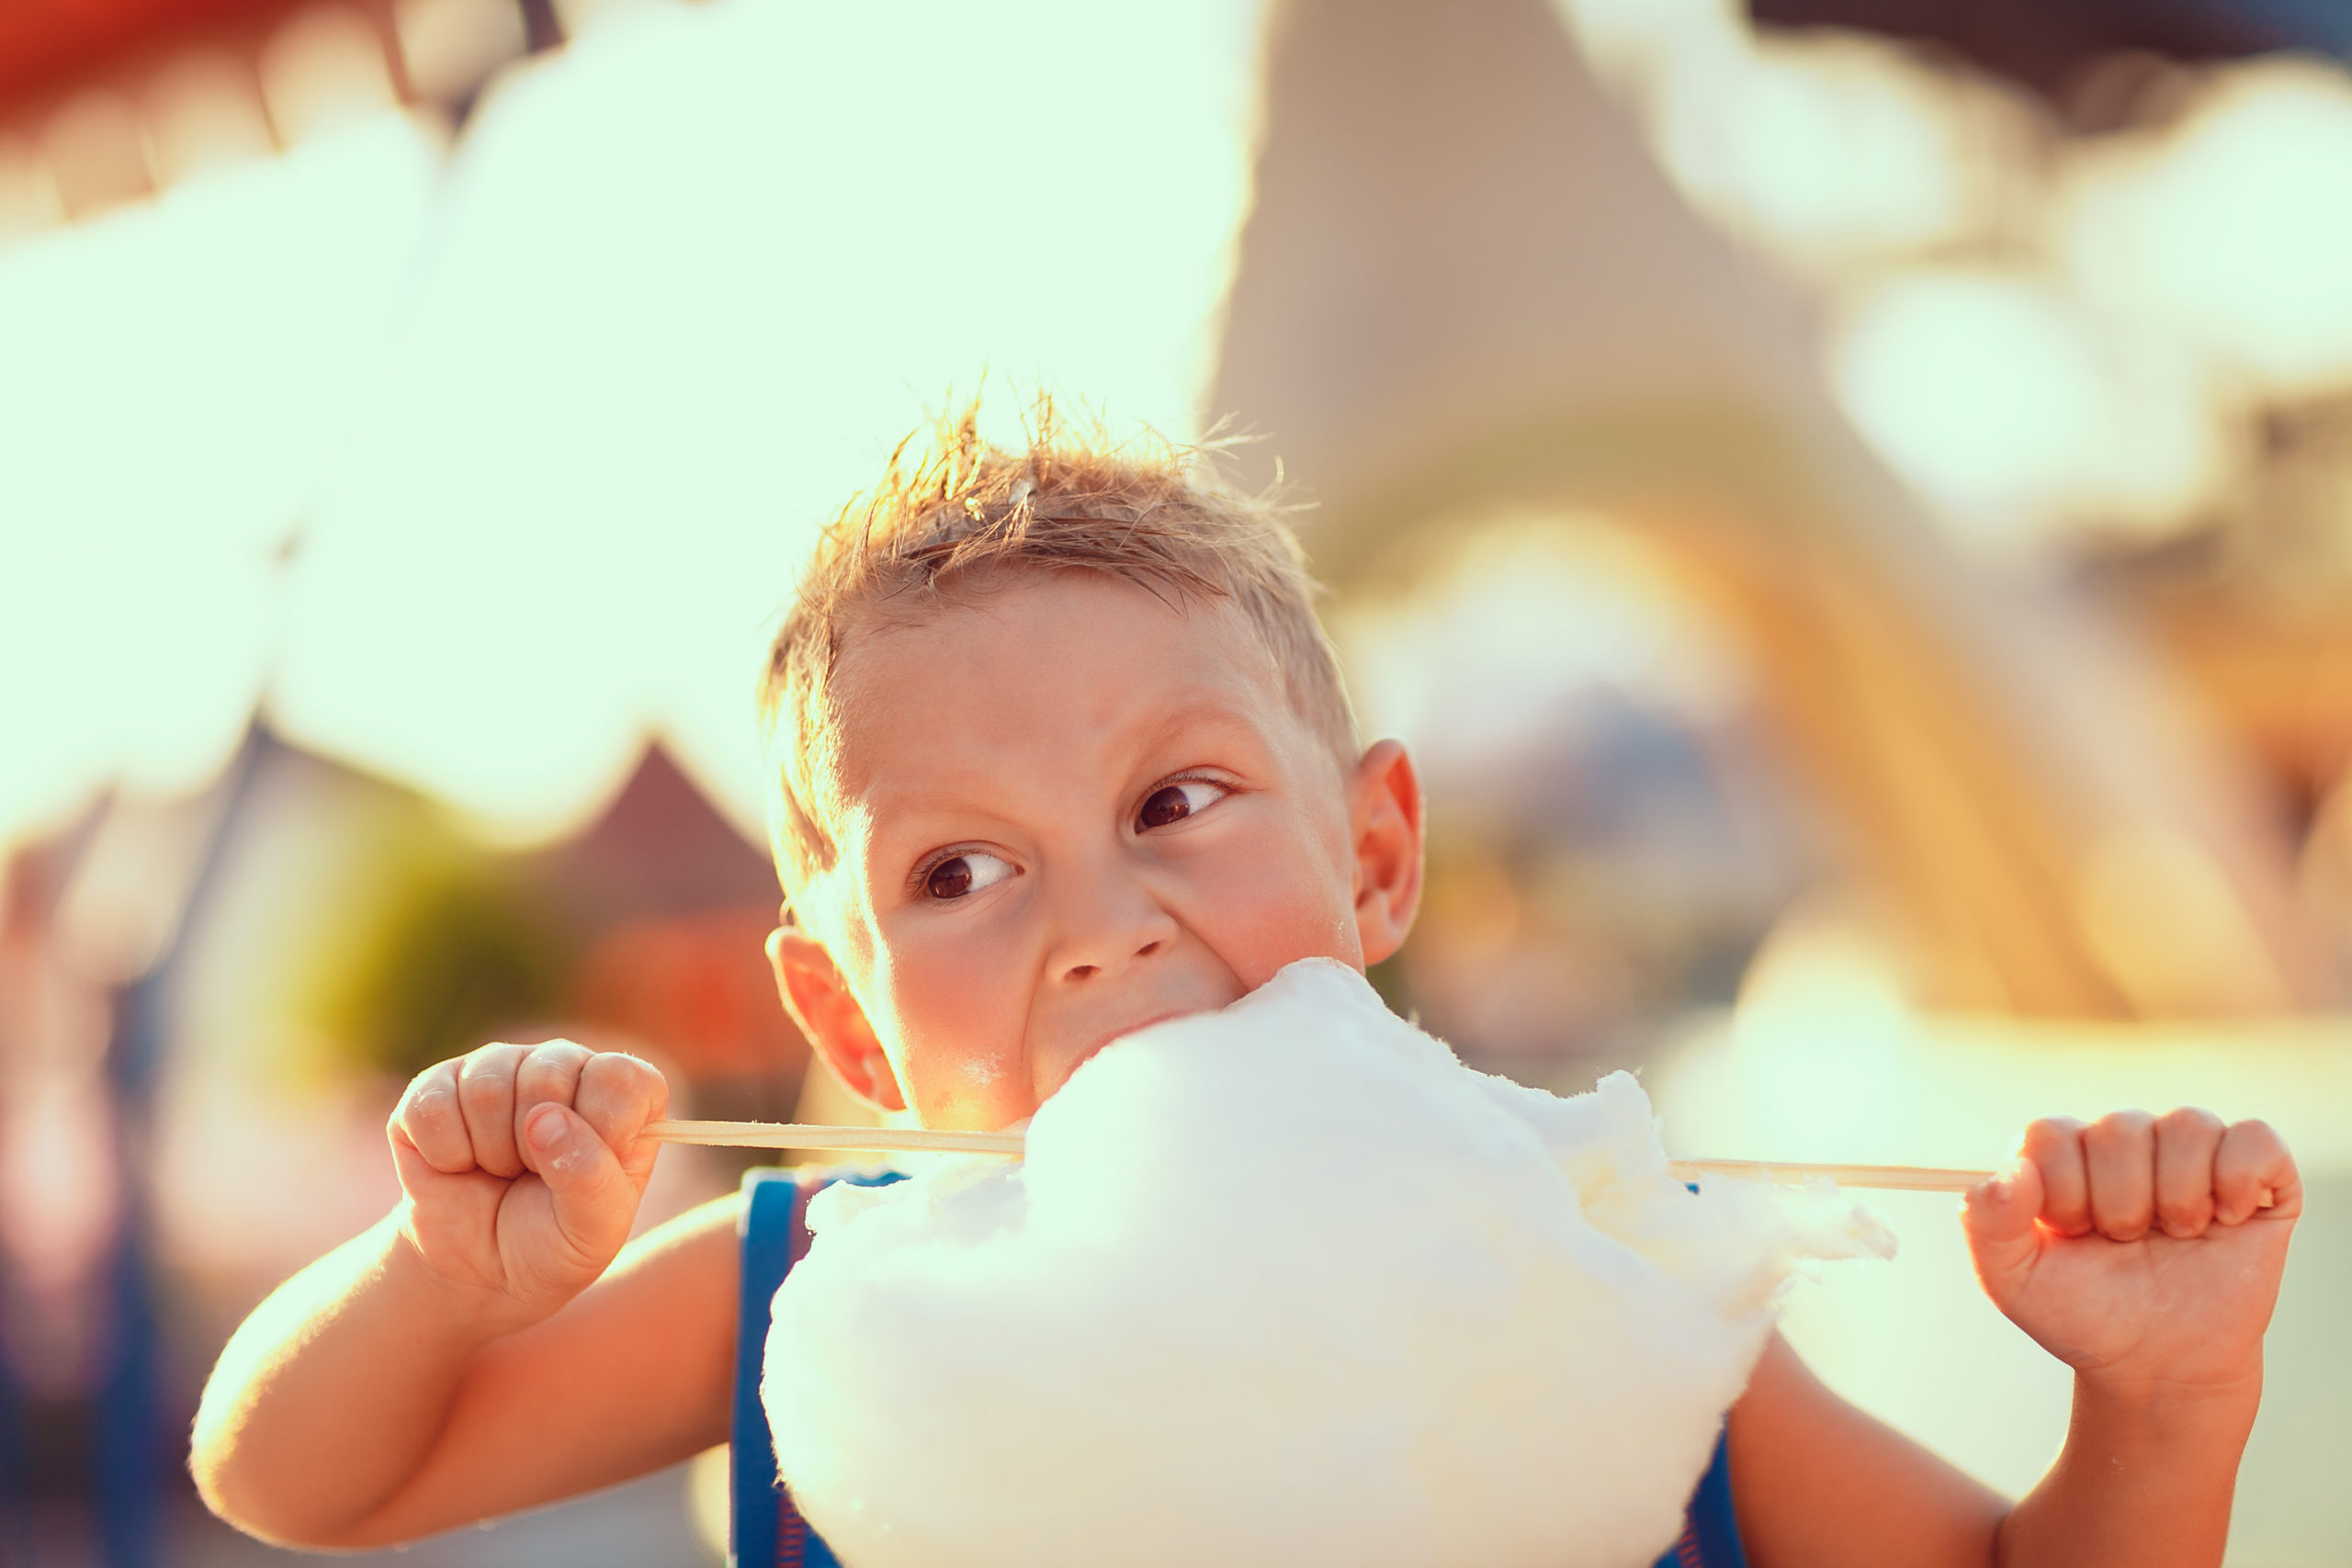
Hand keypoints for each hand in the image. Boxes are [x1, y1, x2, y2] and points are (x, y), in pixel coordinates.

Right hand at [386, 1041, 666, 1330]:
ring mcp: (499, 1067)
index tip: (586, 1174)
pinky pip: (431, 1105)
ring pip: (487, 1087)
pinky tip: (457, 1166)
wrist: (478, 1269)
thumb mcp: (594, 1230)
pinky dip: (443, 1154)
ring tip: (499, 1171)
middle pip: (549, 1074)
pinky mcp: (437, 1085)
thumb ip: (590, 1178)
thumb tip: (545, 1118)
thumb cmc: (553, 1242)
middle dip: (536, 1148)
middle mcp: (564, 1065)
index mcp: (621, 1094)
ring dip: (489, 1152)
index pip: (620, 1078)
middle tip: (534, 1178)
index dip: (600, 1131)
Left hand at [1963, 1109, 2297, 1399]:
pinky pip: (2255, 1139)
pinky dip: (2239, 1179)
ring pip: (2187, 1125)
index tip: (2074, 1234)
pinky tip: (2224, 1221)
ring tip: (2176, 1236)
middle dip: (2119, 1204)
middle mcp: (2126, 1144)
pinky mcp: (2256, 1178)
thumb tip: (2011, 1172)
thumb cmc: (2085, 1316)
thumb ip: (1987, 1221)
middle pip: (2119, 1127)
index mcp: (2064, 1157)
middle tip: (2127, 1244)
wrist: (2159, 1367)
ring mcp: (2191, 1156)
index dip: (2061, 1189)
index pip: (2051, 1133)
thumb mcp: (2012, 1280)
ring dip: (2178, 1197)